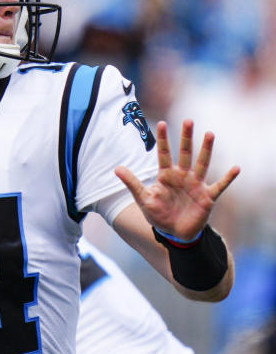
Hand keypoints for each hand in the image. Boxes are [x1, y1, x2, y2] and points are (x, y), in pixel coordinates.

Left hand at [115, 119, 238, 239]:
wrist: (174, 233)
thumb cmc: (158, 214)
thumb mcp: (143, 199)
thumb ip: (132, 183)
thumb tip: (116, 168)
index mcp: (166, 175)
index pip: (164, 153)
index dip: (163, 139)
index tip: (161, 123)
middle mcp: (182, 176)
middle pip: (185, 153)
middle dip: (186, 138)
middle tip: (188, 120)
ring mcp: (196, 185)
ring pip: (202, 164)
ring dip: (206, 150)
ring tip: (209, 134)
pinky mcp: (207, 197)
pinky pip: (219, 185)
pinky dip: (228, 178)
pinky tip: (236, 168)